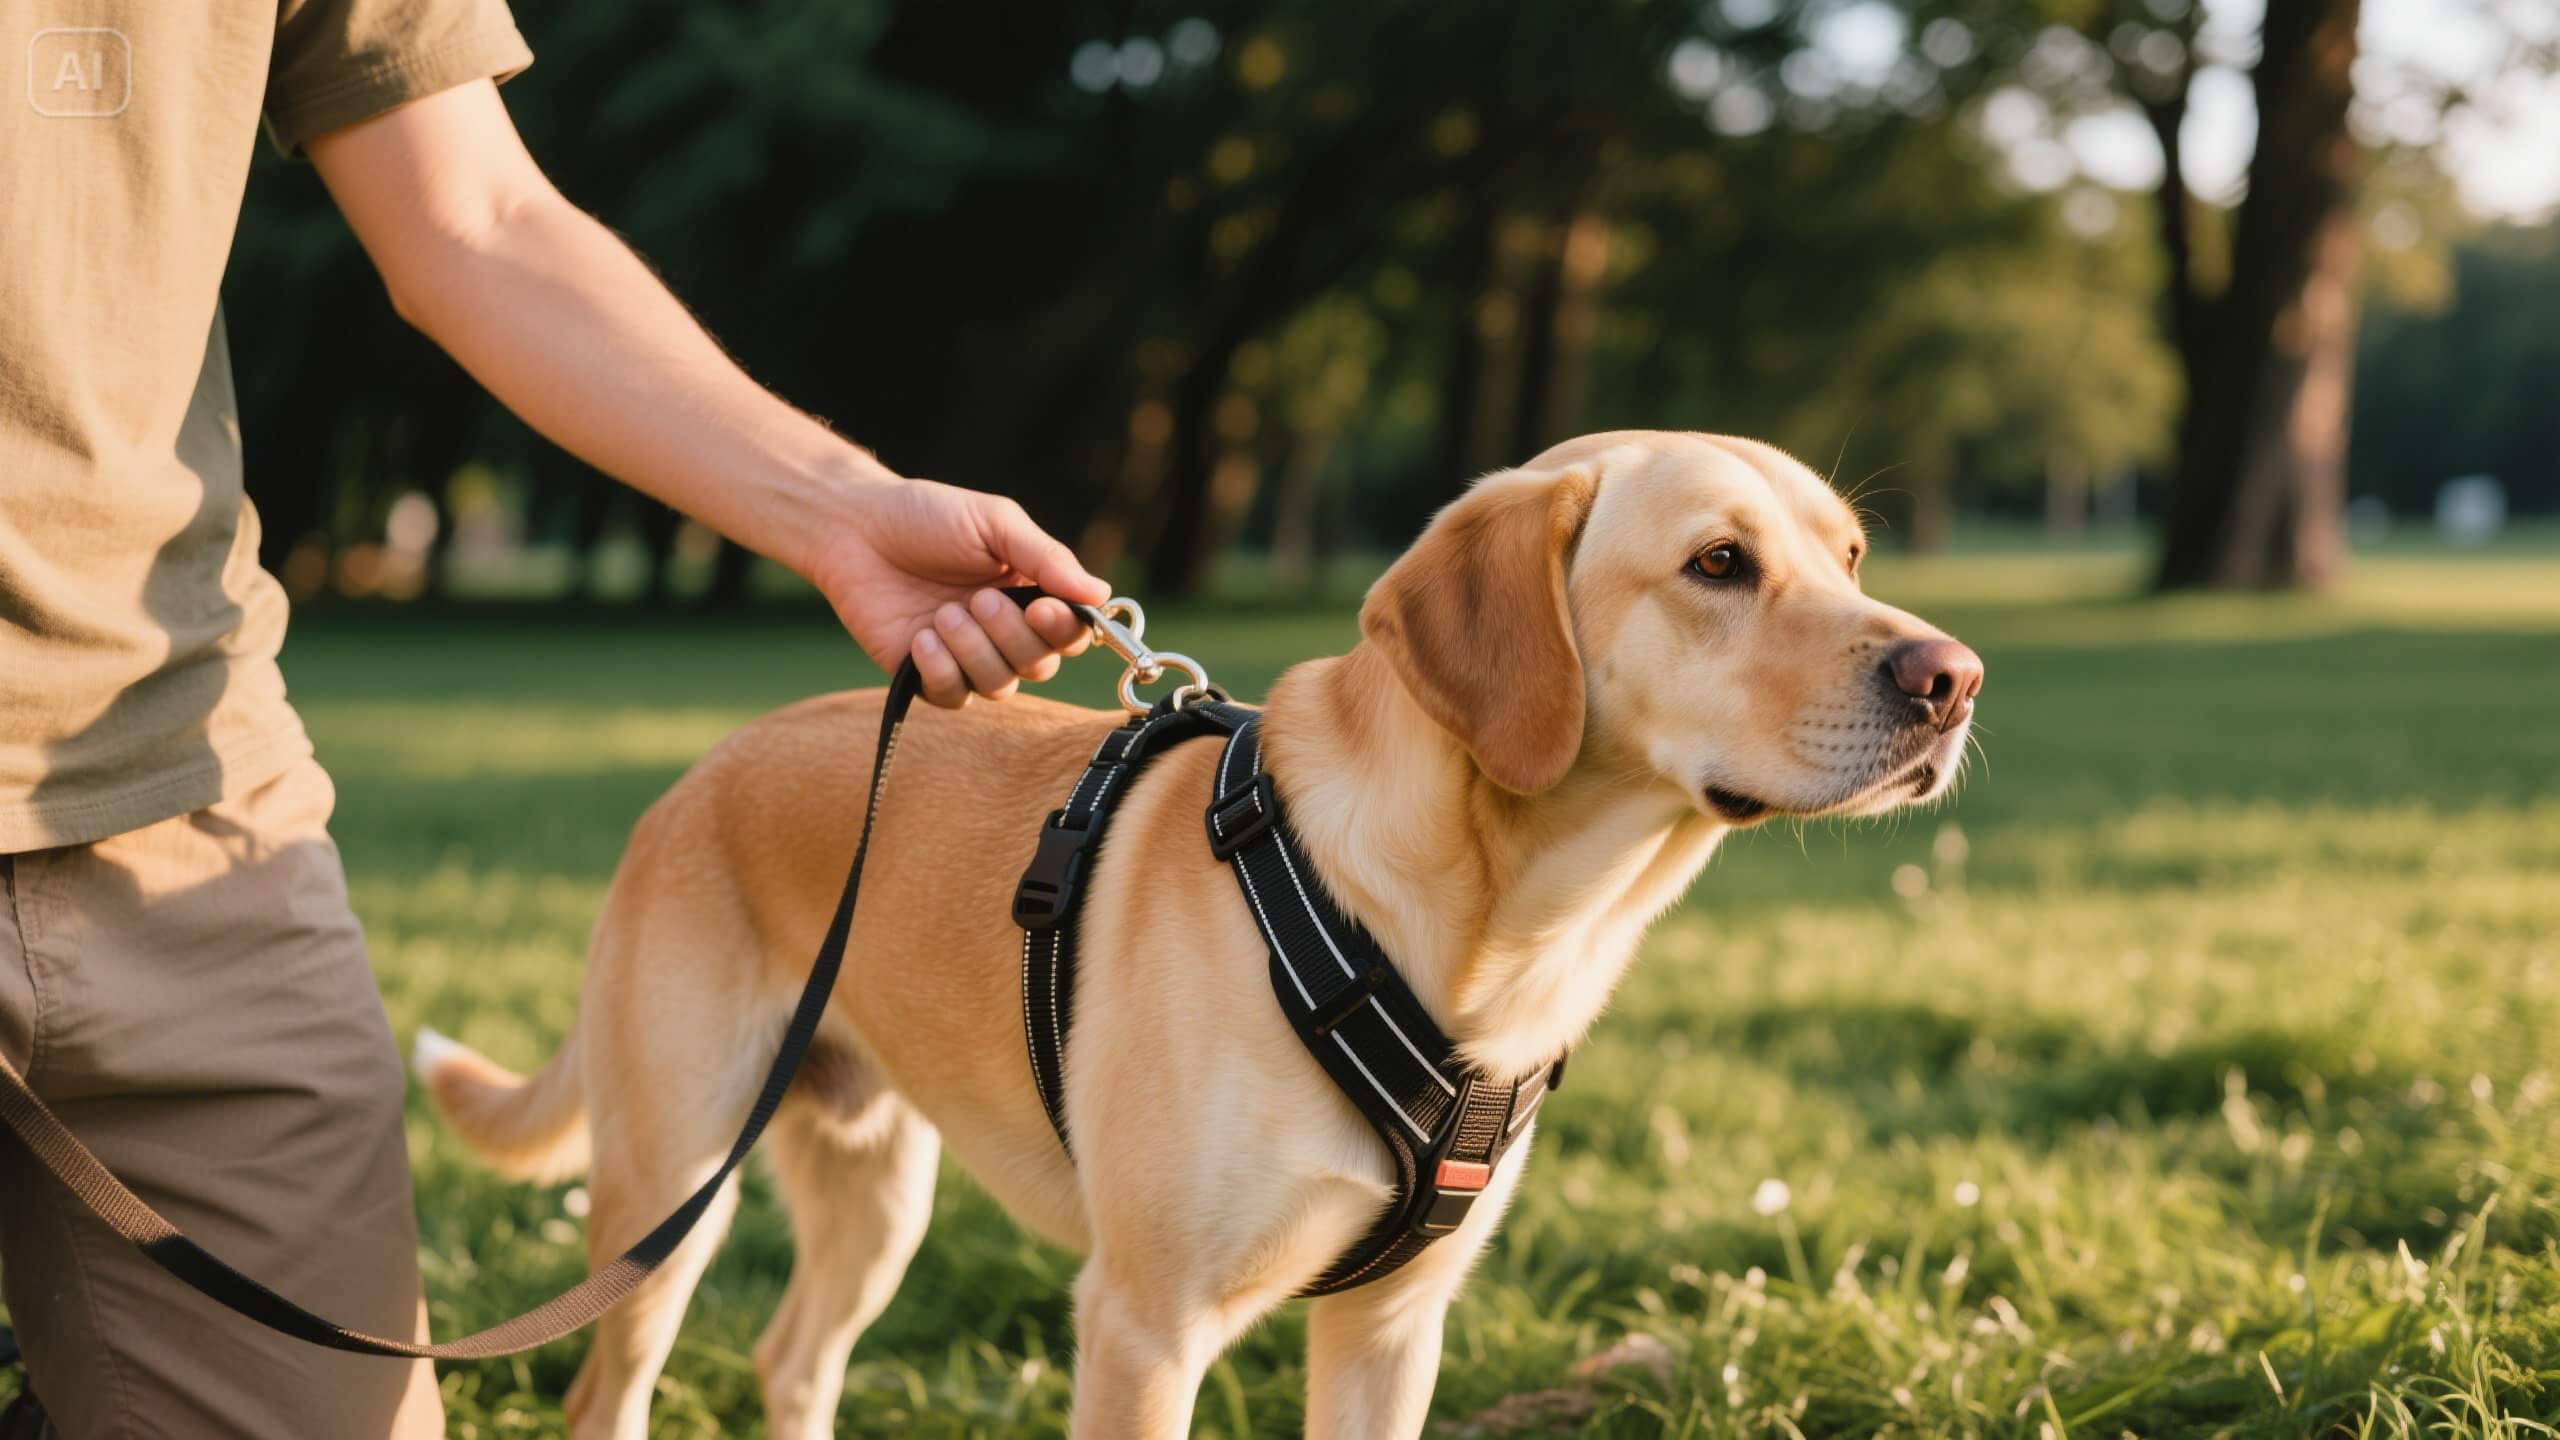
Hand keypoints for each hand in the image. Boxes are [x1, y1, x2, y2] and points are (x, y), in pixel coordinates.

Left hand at [807, 476, 1108, 706]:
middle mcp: (1005, 632)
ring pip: (1000, 686)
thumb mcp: (994, 523)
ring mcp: (967, 657)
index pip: (1072, 633)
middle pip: (1041, 665)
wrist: (855, 529)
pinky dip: (941, 670)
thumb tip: (1101, 593)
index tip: (1041, 608)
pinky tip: (920, 638)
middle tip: (977, 598)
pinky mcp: (926, 676)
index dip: (1064, 630)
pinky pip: (953, 697)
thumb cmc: (927, 517)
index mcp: (1032, 593)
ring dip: (974, 651)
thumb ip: (1046, 557)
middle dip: (1011, 636)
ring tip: (942, 613)